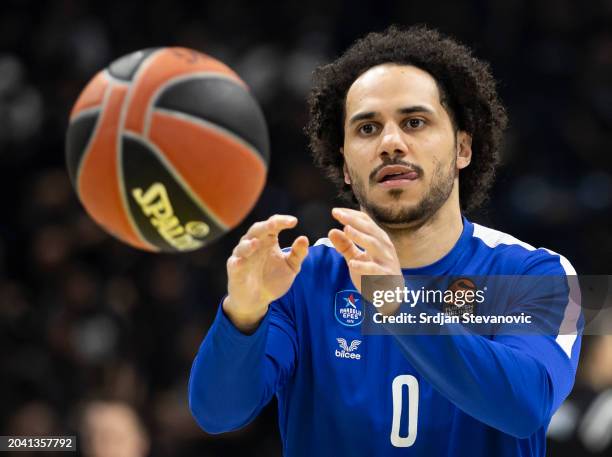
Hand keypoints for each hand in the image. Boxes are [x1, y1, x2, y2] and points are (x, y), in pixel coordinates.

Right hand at [224, 215, 308, 332]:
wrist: (258, 300)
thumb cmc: (274, 279)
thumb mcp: (291, 267)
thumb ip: (298, 254)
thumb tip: (304, 238)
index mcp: (268, 239)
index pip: (273, 225)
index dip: (282, 221)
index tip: (294, 222)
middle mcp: (254, 244)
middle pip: (257, 230)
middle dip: (265, 226)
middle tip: (274, 225)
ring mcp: (243, 257)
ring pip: (243, 246)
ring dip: (248, 245)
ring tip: (256, 243)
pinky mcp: (235, 271)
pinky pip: (234, 264)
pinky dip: (236, 262)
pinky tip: (240, 262)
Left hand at [328, 208, 402, 314]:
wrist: (391, 296)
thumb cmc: (373, 274)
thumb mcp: (357, 258)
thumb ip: (345, 245)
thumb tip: (331, 231)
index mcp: (378, 239)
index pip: (365, 222)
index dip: (351, 215)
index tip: (335, 211)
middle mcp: (384, 246)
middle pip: (369, 229)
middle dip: (353, 220)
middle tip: (338, 214)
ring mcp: (386, 260)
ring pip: (374, 245)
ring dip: (360, 237)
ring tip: (346, 230)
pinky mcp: (386, 276)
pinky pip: (375, 270)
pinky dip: (364, 266)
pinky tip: (352, 263)